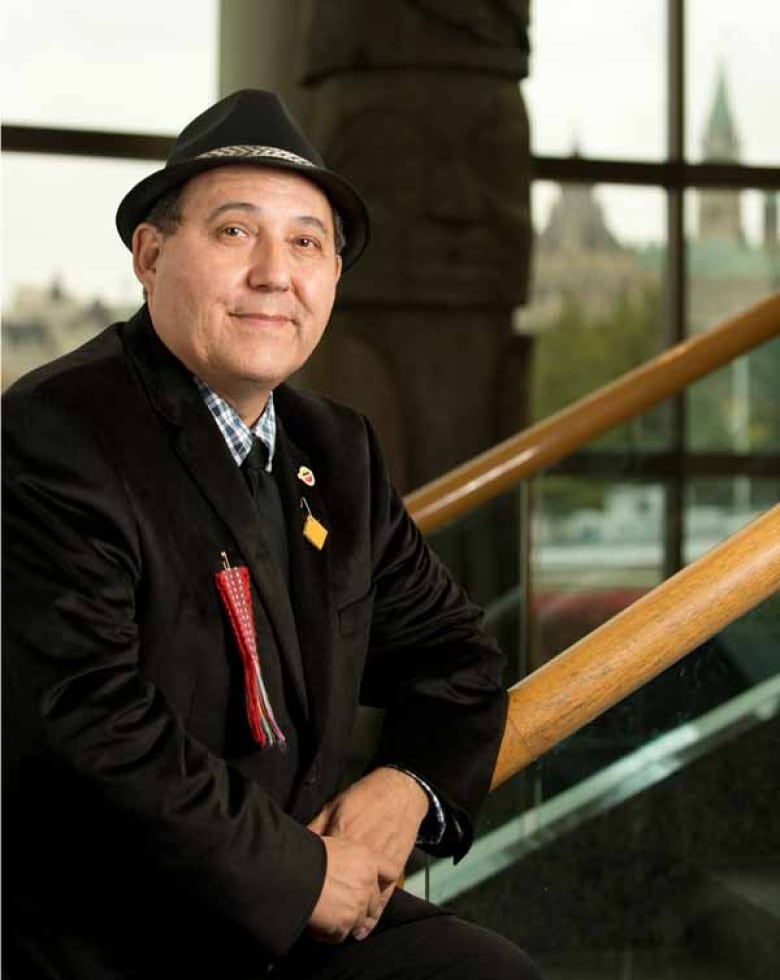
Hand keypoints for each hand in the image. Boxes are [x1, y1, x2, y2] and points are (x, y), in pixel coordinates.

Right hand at [307, 834, 397, 943]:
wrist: (290, 873)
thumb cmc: (305, 854)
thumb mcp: (329, 842)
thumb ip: (344, 854)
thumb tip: (342, 858)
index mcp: (365, 858)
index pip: (390, 871)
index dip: (384, 882)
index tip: (377, 889)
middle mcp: (367, 881)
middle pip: (375, 902)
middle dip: (363, 908)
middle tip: (345, 908)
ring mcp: (358, 904)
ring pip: (361, 921)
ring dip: (347, 922)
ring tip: (328, 916)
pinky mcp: (346, 923)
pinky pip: (343, 935)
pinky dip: (332, 933)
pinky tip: (318, 923)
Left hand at [308, 767, 429, 923]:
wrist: (399, 792)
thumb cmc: (364, 797)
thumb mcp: (333, 806)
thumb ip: (316, 827)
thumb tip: (297, 844)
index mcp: (343, 836)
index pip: (321, 868)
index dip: (308, 884)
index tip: (297, 894)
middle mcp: (360, 855)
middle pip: (340, 888)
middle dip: (325, 904)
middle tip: (311, 915)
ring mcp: (379, 865)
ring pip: (362, 900)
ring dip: (349, 918)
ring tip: (335, 931)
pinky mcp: (395, 870)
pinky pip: (384, 899)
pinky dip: (374, 917)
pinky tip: (362, 929)